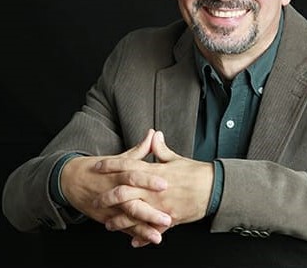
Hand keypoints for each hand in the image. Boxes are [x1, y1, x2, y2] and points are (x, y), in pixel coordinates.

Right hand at [60, 129, 171, 243]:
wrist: (70, 180)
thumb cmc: (99, 168)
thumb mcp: (118, 158)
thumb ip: (139, 149)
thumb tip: (154, 133)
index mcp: (118, 173)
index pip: (134, 175)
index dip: (149, 180)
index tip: (166, 183)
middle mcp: (113, 191)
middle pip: (132, 202)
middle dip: (149, 211)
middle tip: (168, 216)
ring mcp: (109, 207)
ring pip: (127, 219)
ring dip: (143, 228)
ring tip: (159, 235)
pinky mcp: (106, 218)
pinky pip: (121, 228)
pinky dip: (133, 235)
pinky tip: (147, 240)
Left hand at [94, 131, 213, 245]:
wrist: (213, 188)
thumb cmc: (195, 172)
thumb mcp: (176, 159)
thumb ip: (160, 149)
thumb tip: (153, 135)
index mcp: (154, 172)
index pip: (127, 166)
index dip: (111, 165)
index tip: (98, 165)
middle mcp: (153, 190)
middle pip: (123, 193)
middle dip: (107, 197)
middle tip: (96, 200)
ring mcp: (159, 206)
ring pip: (133, 215)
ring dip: (119, 221)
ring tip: (109, 224)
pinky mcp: (168, 219)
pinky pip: (152, 230)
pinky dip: (142, 236)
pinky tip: (134, 241)